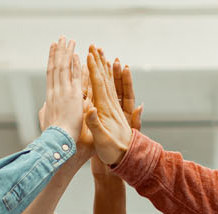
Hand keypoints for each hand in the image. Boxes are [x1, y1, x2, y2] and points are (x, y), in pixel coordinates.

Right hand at [37, 36, 85, 142]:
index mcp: (50, 98)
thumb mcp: (46, 123)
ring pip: (63, 67)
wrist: (57, 145)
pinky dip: (75, 64)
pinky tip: (77, 54)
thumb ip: (45, 113)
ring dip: (66, 52)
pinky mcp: (74, 96)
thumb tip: (43, 108)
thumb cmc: (53, 139)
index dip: (51, 61)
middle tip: (60, 39)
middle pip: (56, 67)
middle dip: (58, 52)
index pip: (51, 75)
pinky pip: (74, 76)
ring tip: (68, 40)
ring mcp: (63, 92)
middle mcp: (55, 92)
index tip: (53, 50)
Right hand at [90, 58, 142, 176]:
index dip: (94, 70)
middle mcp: (112, 107)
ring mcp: (114, 109)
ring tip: (102, 54)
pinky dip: (106, 82)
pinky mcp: (112, 114)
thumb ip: (95, 125)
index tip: (90, 55)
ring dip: (105, 68)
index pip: (100, 86)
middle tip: (95, 46)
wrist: (127, 162)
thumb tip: (90, 108)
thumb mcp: (102, 141)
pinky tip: (103, 75)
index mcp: (107, 111)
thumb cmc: (113, 154)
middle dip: (100, 62)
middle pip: (106, 80)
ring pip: (109, 84)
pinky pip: (109, 93)